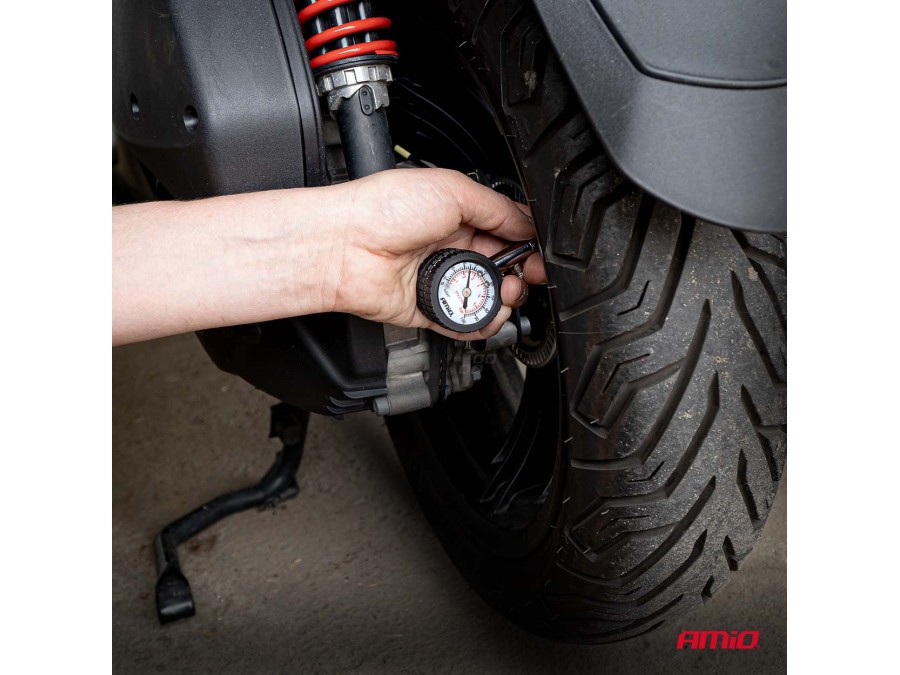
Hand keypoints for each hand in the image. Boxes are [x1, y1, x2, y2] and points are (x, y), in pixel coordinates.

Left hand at [325, 168, 546, 339]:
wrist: (346, 245)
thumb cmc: (385, 208)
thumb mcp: (454, 189)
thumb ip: (498, 208)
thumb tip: (529, 224)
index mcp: (460, 214)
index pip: (508, 229)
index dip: (529, 242)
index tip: (543, 253)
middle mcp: (453, 246)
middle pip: (505, 266)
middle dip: (524, 272)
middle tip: (530, 274)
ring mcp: (442, 279)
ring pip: (489, 298)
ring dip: (505, 298)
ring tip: (503, 292)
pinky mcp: (430, 310)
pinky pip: (465, 323)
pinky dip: (482, 323)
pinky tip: (486, 314)